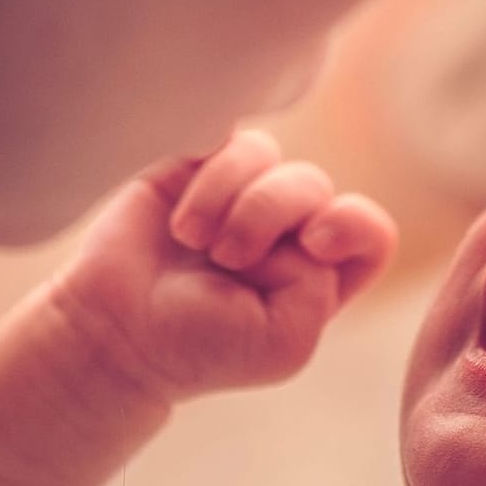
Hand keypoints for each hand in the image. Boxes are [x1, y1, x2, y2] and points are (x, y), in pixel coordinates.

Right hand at [49, 130, 396, 402]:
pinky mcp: (199, 165)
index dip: (352, 224)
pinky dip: (209, 176)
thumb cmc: (200, 347)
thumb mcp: (285, 343)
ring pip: (269, 157)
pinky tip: (181, 218)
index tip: (313, 243)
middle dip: (270, 215)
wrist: (117, 331)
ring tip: (194, 240)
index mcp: (320, 275)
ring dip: (230, 198)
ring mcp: (243, 193)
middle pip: (315, 187)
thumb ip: (320, 287)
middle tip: (227, 258)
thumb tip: (304, 222)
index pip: (369, 230)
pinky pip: (226, 139)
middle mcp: (288, 229)